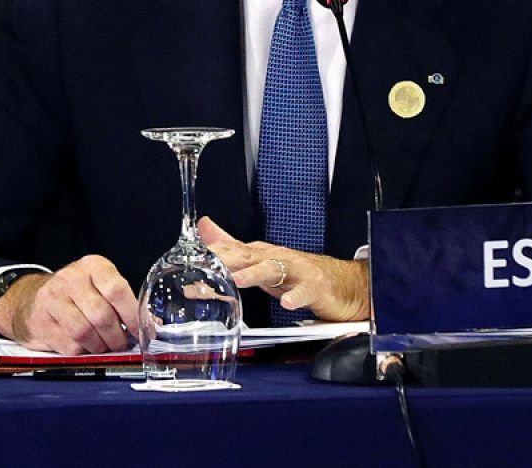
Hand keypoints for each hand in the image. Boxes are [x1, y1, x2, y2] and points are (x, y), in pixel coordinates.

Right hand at [0, 255, 136, 354]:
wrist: (30, 299)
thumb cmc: (75, 296)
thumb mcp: (98, 286)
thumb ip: (122, 303)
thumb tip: (152, 326)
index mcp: (92, 266)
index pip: (117, 290)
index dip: (132, 315)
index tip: (140, 331)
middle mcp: (71, 278)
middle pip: (102, 315)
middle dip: (116, 337)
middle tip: (120, 344)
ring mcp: (52, 299)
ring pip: (85, 332)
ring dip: (100, 346)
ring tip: (103, 346)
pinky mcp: (41, 321)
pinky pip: (70, 345)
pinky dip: (82, 351)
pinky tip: (84, 346)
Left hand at [198, 216, 370, 321]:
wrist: (343, 283)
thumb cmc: (299, 272)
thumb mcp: (261, 260)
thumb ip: (231, 246)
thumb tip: (204, 228)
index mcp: (261, 255)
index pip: (231, 252)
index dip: (209, 257)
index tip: (189, 264)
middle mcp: (276, 258)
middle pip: (247, 256)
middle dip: (226, 261)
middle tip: (207, 267)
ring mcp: (297, 271)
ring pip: (274, 269)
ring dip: (255, 274)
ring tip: (238, 280)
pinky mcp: (316, 287)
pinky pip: (305, 292)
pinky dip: (296, 297)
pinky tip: (287, 304)